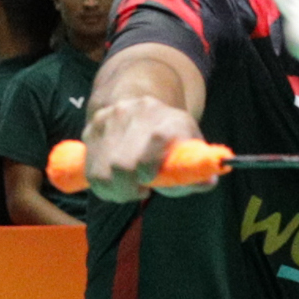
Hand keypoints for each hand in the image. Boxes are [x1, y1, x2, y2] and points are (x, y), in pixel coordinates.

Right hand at [86, 94, 210, 200]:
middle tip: (140, 191)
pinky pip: (90, 170)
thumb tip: (208, 182)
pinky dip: (101, 186)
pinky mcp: (93, 126)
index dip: (150, 163)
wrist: (141, 107)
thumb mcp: (188, 150)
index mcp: (170, 118)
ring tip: (127, 189)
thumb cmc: (171, 141)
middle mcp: (139, 112)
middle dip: (129, 189)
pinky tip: (113, 182)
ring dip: (114, 191)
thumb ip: (196, 171)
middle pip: (123, 163)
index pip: (158, 138)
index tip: (149, 181)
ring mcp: (112, 117)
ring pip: (102, 171)